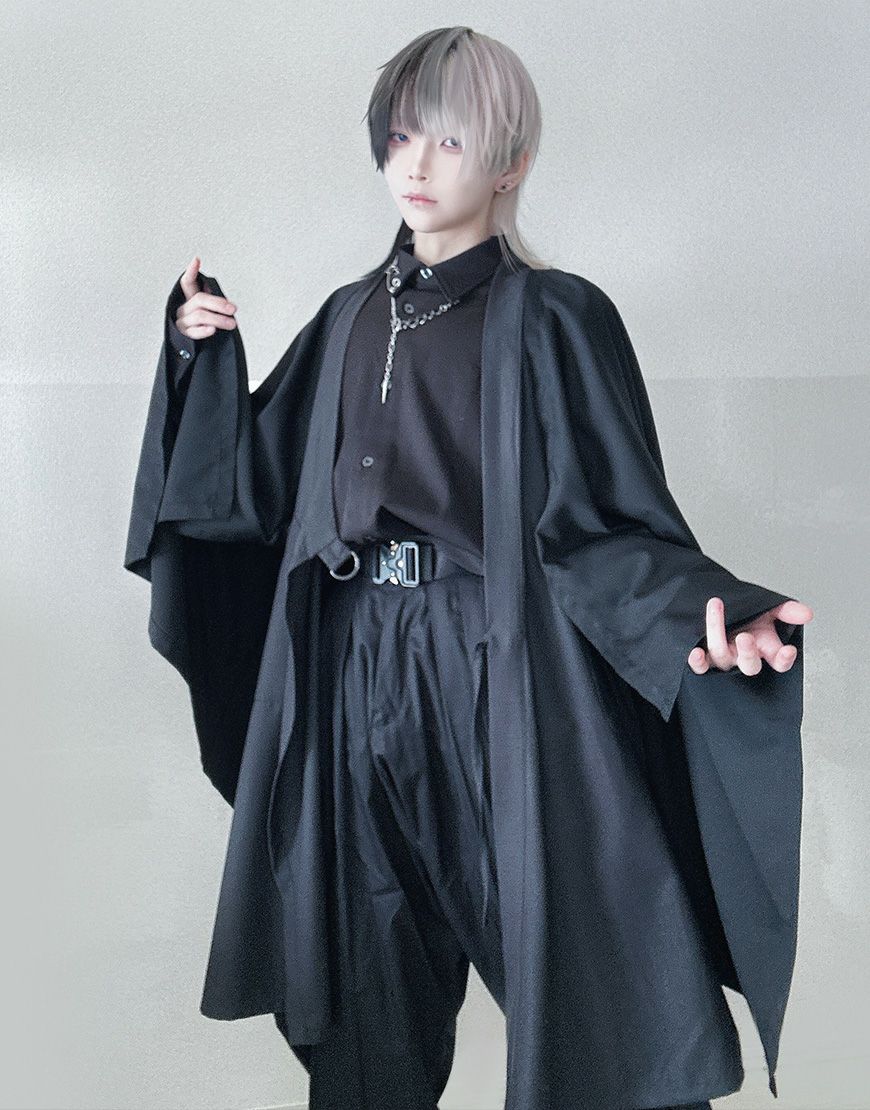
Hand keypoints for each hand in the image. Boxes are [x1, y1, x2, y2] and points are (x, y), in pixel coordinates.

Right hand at [174, 255, 237, 338]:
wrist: (192, 349)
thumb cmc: (203, 327)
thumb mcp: (208, 312)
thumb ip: (214, 304)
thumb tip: (225, 300)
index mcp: (190, 300)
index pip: (187, 282)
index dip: (191, 272)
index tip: (197, 260)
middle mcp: (184, 308)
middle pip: (199, 300)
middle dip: (218, 304)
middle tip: (233, 309)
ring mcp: (182, 322)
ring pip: (200, 316)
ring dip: (218, 319)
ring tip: (231, 323)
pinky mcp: (183, 335)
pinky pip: (194, 332)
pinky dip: (204, 331)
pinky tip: (212, 330)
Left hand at [687, 596, 813, 675]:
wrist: (722, 608)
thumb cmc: (749, 615)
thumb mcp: (769, 608)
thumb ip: (786, 610)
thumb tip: (806, 613)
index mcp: (766, 649)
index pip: (780, 662)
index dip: (784, 659)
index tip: (788, 650)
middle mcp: (745, 657)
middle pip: (749, 665)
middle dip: (748, 652)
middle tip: (745, 636)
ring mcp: (725, 660)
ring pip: (721, 656)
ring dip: (717, 632)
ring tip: (716, 606)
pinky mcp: (705, 660)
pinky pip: (700, 667)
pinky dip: (697, 661)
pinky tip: (694, 652)